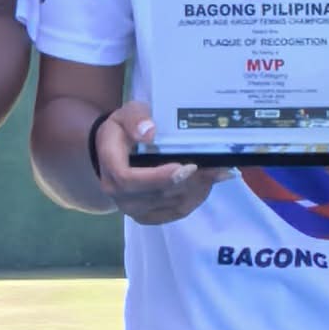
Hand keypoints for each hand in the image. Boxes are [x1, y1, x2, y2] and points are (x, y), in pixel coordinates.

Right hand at [93, 103, 227, 225]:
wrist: (115, 151)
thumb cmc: (123, 130)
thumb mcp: (126, 113)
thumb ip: (135, 119)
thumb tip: (149, 132)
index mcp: (110, 166)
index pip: (129, 180)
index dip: (159, 177)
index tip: (187, 167)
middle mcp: (118, 194)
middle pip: (157, 194)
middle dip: (190, 181)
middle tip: (217, 168)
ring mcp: (133, 208)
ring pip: (171, 204)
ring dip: (197, 189)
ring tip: (218, 172)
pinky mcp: (148, 216)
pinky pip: (176, 212)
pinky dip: (195, 198)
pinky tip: (209, 183)